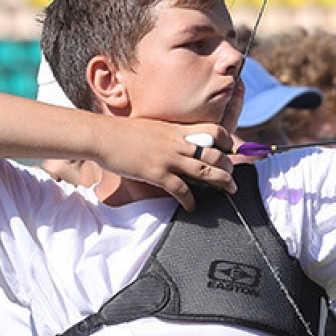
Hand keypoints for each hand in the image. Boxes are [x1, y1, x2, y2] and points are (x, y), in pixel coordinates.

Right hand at [92, 118, 235, 209]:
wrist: (102, 136)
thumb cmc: (123, 133)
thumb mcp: (153, 127)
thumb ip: (169, 134)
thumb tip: (178, 142)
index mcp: (177, 129)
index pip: (214, 130)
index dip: (226, 141)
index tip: (230, 151)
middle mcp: (177, 142)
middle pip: (215, 153)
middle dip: (229, 167)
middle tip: (233, 177)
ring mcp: (168, 158)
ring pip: (205, 170)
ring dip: (221, 182)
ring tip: (229, 190)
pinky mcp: (157, 173)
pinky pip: (181, 189)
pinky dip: (190, 200)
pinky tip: (192, 207)